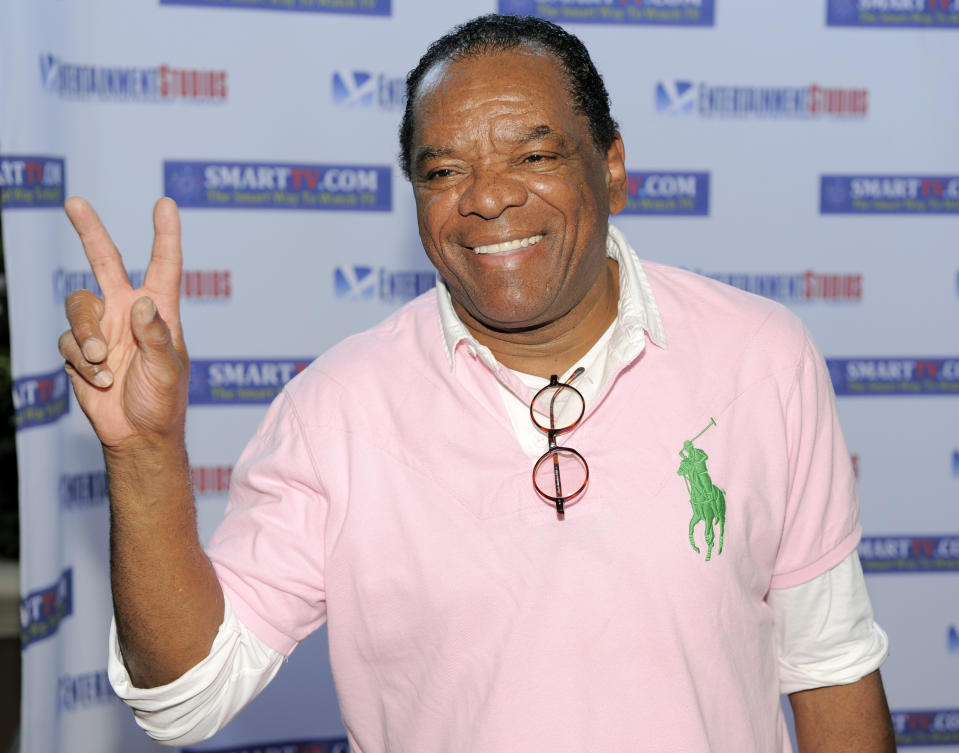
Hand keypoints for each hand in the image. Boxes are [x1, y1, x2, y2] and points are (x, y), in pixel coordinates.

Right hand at [58, 197, 188, 449]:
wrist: (137, 433)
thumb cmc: (163, 400)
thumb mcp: (168, 369)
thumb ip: (156, 336)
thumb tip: (144, 302)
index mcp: (159, 311)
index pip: (164, 265)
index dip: (165, 234)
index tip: (166, 203)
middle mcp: (127, 311)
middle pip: (104, 261)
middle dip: (89, 231)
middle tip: (75, 202)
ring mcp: (101, 328)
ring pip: (77, 305)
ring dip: (86, 333)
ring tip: (102, 361)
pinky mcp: (78, 350)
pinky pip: (68, 342)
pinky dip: (82, 362)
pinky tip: (102, 380)